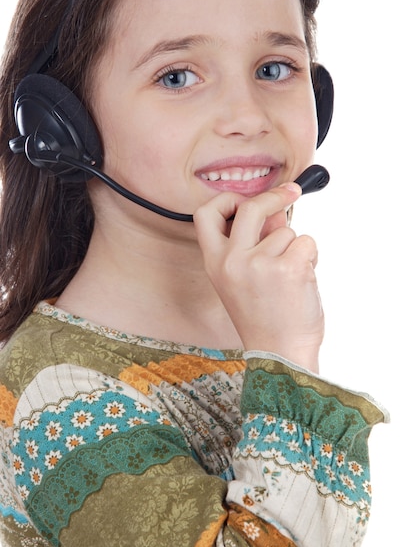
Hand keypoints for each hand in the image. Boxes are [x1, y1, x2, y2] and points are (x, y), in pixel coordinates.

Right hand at [194, 183, 323, 371]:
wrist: (281, 353)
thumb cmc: (263, 316)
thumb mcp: (243, 278)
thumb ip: (253, 242)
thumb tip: (274, 210)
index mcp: (215, 263)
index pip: (205, 214)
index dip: (225, 200)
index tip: (244, 200)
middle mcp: (232, 261)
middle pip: (251, 207)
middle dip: (274, 197)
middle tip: (290, 193)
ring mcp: (260, 263)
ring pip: (287, 230)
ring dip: (295, 247)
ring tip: (290, 278)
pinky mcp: (289, 267)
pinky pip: (306, 242)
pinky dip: (311, 257)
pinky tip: (302, 282)